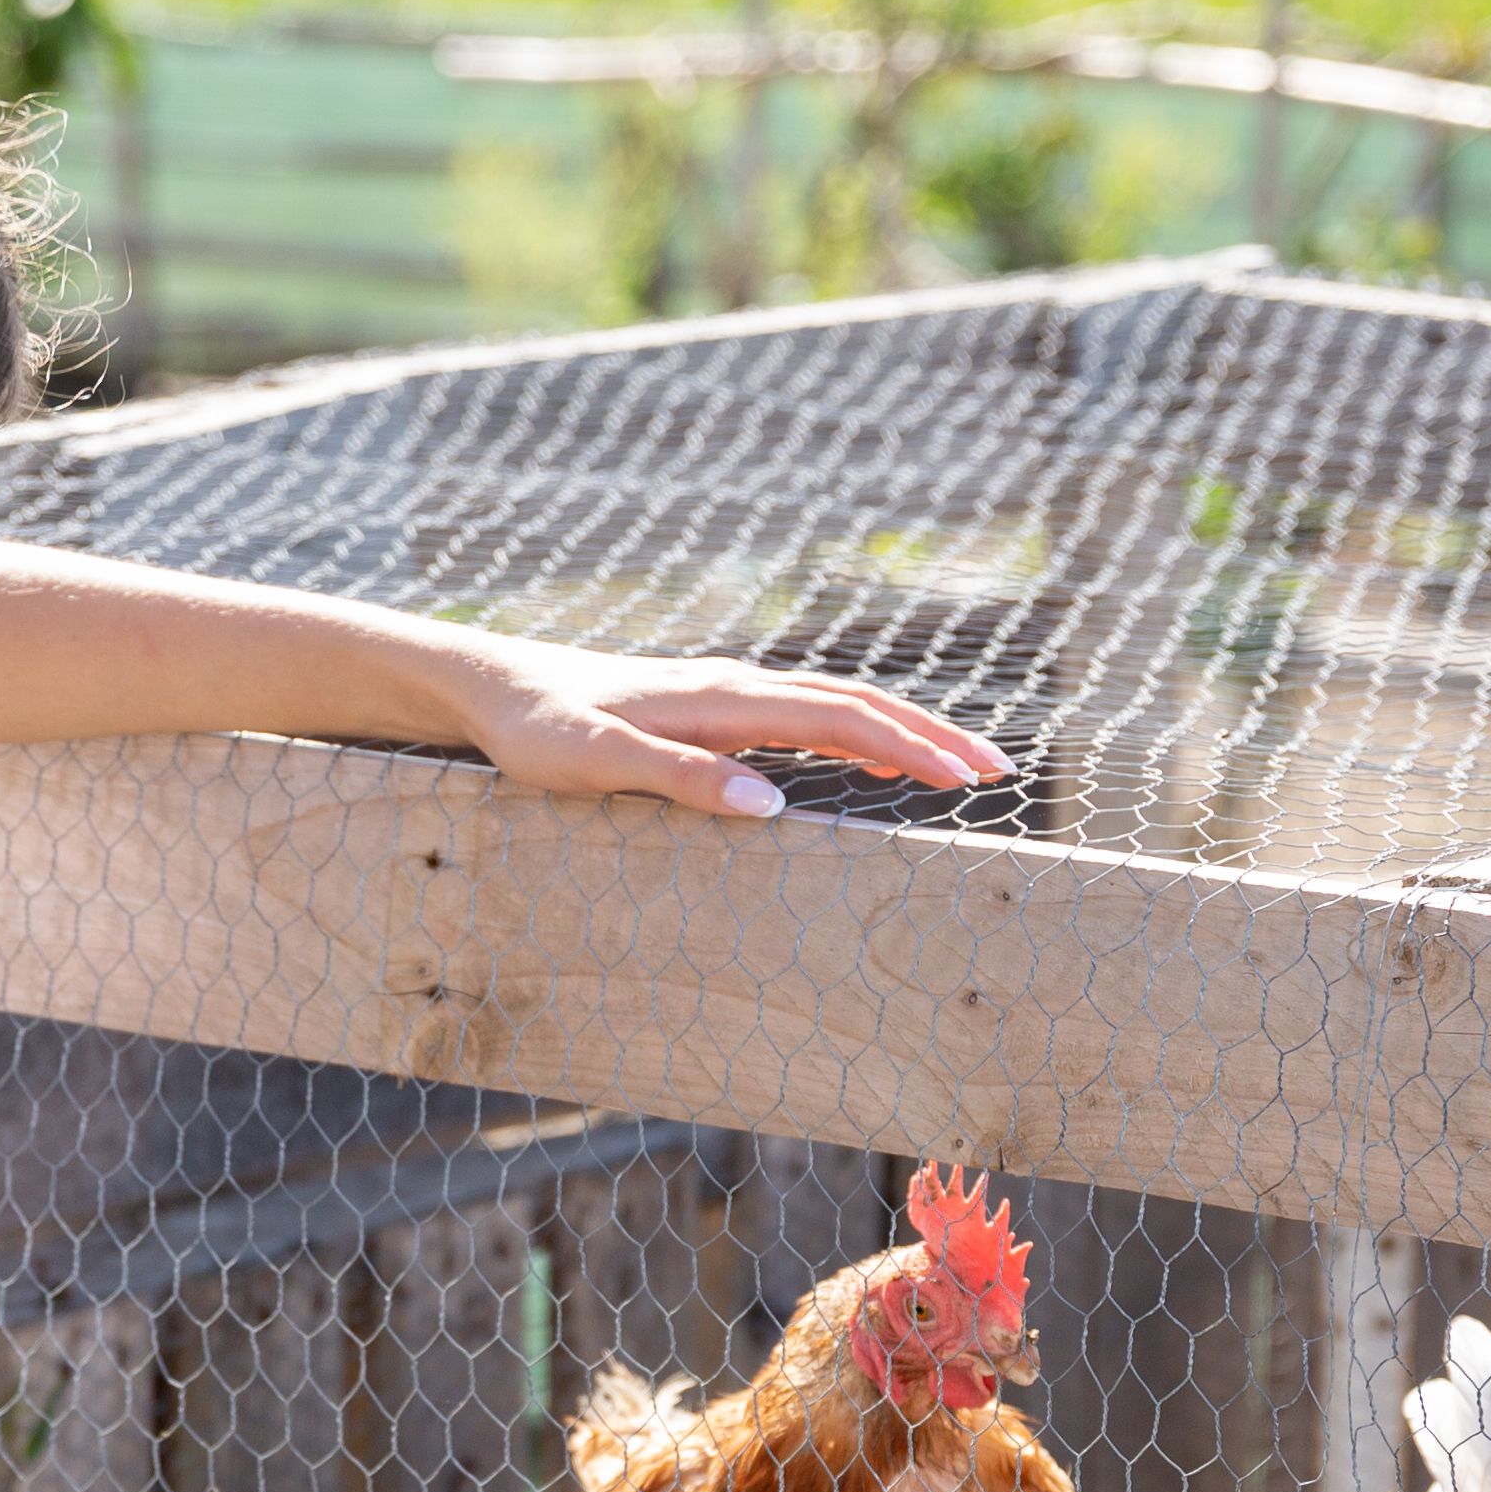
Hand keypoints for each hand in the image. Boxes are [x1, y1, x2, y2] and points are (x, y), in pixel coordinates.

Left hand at [443, 644, 1013, 815]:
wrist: (494, 686)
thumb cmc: (537, 731)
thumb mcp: (598, 762)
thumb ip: (682, 781)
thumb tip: (769, 806)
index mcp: (723, 699)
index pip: (840, 718)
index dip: (909, 746)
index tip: (966, 778)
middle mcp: (736, 686)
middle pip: (856, 703)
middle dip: (930, 735)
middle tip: (996, 772)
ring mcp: (727, 693)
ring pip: (836, 704)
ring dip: (900, 731)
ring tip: (957, 764)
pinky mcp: (711, 706)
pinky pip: (803, 714)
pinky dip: (853, 732)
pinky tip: (868, 758)